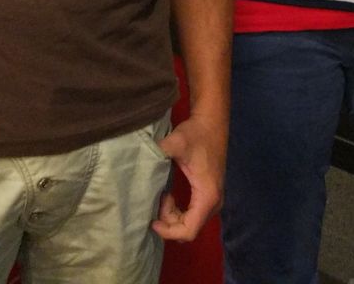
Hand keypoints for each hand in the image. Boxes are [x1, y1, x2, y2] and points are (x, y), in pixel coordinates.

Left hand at [152, 113, 224, 242]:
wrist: (211, 122)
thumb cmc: (195, 133)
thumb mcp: (176, 143)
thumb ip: (158, 153)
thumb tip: (139, 162)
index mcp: (207, 195)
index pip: (189, 231)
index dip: (168, 231)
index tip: (152, 220)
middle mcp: (214, 202)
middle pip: (189, 230)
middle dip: (169, 223)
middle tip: (157, 202)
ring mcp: (213, 200)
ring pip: (191, 224)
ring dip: (173, 217)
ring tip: (163, 196)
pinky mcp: (209, 195)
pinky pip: (193, 215)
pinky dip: (178, 211)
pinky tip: (169, 195)